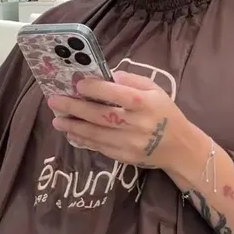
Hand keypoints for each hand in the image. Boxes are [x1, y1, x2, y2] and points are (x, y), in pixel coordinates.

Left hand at [47, 71, 189, 169]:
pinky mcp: (125, 157)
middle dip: (74, 108)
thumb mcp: (155, 90)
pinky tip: (71, 134)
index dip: (95, 88)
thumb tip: (109, 75)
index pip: (116, 93)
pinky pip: (100, 148)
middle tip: (54, 102)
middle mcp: (136, 123)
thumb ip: (133, 80)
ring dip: (73, 127)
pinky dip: (84, 140)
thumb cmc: (165, 113)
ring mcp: (130, 143)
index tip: (77, 84)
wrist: (179, 147)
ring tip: (56, 120)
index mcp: (145, 103)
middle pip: (100, 115)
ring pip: (96, 134)